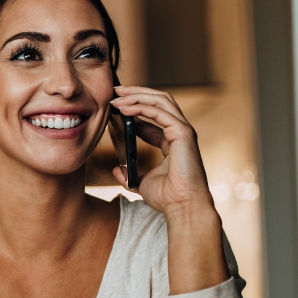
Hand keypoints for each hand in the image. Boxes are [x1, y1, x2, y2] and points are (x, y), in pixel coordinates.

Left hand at [110, 85, 214, 217]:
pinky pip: (160, 112)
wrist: (182, 207)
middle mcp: (180, 132)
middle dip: (136, 93)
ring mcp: (183, 131)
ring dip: (136, 96)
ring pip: (161, 101)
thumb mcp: (141, 182)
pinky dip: (141, 107)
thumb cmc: (168, 198)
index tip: (114, 106)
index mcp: (172, 141)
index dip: (134, 108)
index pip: (154, 116)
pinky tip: (124, 108)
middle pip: (159, 101)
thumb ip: (129, 174)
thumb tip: (117, 168)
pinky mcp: (183, 133)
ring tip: (116, 96)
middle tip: (115, 90)